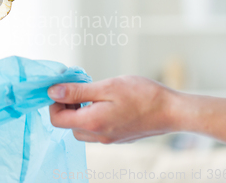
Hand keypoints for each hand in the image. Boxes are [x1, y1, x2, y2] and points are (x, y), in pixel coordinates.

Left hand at [48, 76, 225, 145]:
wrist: (172, 111)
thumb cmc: (143, 95)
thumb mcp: (106, 87)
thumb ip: (77, 91)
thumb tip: (53, 92)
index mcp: (92, 123)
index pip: (57, 120)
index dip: (54, 103)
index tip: (63, 86)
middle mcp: (98, 135)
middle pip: (68, 125)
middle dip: (67, 106)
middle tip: (78, 88)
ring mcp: (109, 139)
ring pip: (81, 128)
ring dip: (79, 111)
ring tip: (91, 94)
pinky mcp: (117, 137)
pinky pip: (95, 129)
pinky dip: (92, 116)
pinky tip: (104, 102)